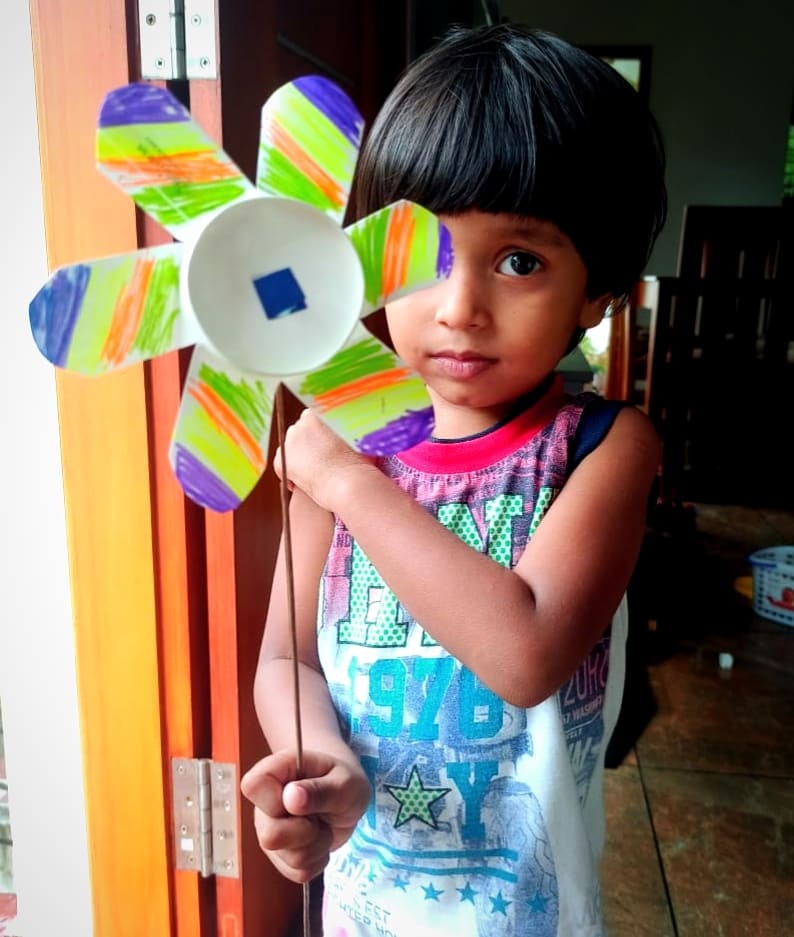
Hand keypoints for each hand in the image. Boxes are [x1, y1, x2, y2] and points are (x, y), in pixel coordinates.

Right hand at [241, 749, 370, 882]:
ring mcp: (269, 833)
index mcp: (273, 773)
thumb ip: (320, 789)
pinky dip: (318, 859)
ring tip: (323, 824)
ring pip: (289, 858)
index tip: (299, 798)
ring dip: (317, 845)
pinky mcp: (281, 858)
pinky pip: (298, 872)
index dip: (275, 800)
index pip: (252, 787)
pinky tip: (321, 838)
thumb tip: (292, 797)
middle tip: (320, 814)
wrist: (345, 796)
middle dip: (307, 831)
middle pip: (270, 836)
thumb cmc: (342, 780)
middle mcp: (264, 805)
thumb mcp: (344, 781)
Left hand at [275, 409, 376, 510]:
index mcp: (321, 412)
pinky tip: (300, 483)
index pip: (318, 418)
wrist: (348, 483)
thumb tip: (353, 427)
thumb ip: (349, 428)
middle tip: (324, 460)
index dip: (325, 433)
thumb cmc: (360, 462)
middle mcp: (302, 421)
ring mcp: (290, 439)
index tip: (331, 445)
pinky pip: (281, 464)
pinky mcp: (282, 458)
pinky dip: (289, 474)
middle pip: (304, 430)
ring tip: (315, 472)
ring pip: (292, 446)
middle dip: (312, 444)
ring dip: (301, 456)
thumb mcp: (358, 436)